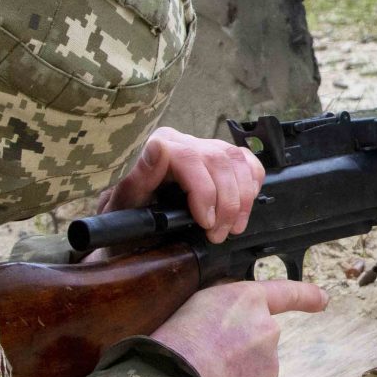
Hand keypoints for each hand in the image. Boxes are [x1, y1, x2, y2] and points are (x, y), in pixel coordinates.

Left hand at [102, 128, 266, 244]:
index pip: (190, 157)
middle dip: (226, 203)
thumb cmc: (128, 217)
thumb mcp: (124, 204)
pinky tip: (243, 208)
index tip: (205, 223)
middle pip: (219, 160)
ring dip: (241, 199)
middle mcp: (184, 141)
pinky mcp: (222, 159)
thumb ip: (138, 177)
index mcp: (159, 145)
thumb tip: (157, 148)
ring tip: (232, 228)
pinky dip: (252, 184)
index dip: (205, 191)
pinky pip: (247, 161)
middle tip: (218, 235)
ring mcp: (205, 148)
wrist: (135, 228)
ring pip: (237, 161)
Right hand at [151, 279, 328, 376]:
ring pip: (251, 375)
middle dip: (235, 354)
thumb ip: (222, 309)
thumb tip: (230, 323)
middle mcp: (267, 331)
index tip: (321, 299)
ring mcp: (269, 369)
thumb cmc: (170, 344)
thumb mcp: (192, 306)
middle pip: (256, 343)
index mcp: (247, 302)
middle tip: (202, 362)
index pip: (285, 293)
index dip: (305, 295)